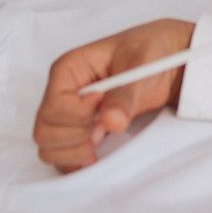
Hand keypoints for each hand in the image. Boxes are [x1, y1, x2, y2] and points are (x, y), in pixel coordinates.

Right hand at [32, 19, 194, 172]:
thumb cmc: (148, 51)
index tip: (104, 103)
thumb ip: (125, 94)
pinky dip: (74, 161)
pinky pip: (61, 155)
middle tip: (104, 127)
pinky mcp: (78, 128)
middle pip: (44, 130)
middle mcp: (62, 91)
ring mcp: (68, 112)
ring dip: (74, 151)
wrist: (167, 62)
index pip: (54, 107)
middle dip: (76, 136)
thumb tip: (110, 121)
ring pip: (48, 146)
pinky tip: (96, 155)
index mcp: (69, 68)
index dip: (80, 114)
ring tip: (101, 138)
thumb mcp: (140, 64)